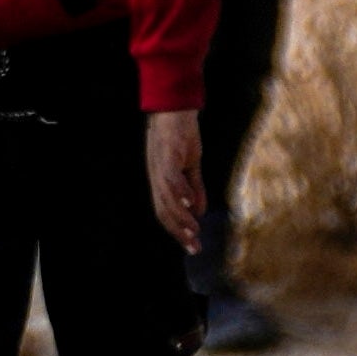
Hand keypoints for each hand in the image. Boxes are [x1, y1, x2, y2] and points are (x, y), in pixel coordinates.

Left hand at [143, 110, 207, 242]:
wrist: (175, 108)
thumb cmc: (182, 135)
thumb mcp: (191, 165)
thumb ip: (195, 188)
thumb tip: (199, 211)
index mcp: (160, 181)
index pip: (165, 212)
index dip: (177, 230)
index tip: (192, 246)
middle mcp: (156, 177)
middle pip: (163, 210)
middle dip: (179, 231)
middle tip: (194, 247)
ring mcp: (160, 166)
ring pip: (167, 198)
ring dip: (180, 216)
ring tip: (193, 231)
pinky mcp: (167, 154)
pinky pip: (171, 178)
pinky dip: (180, 192)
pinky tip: (189, 204)